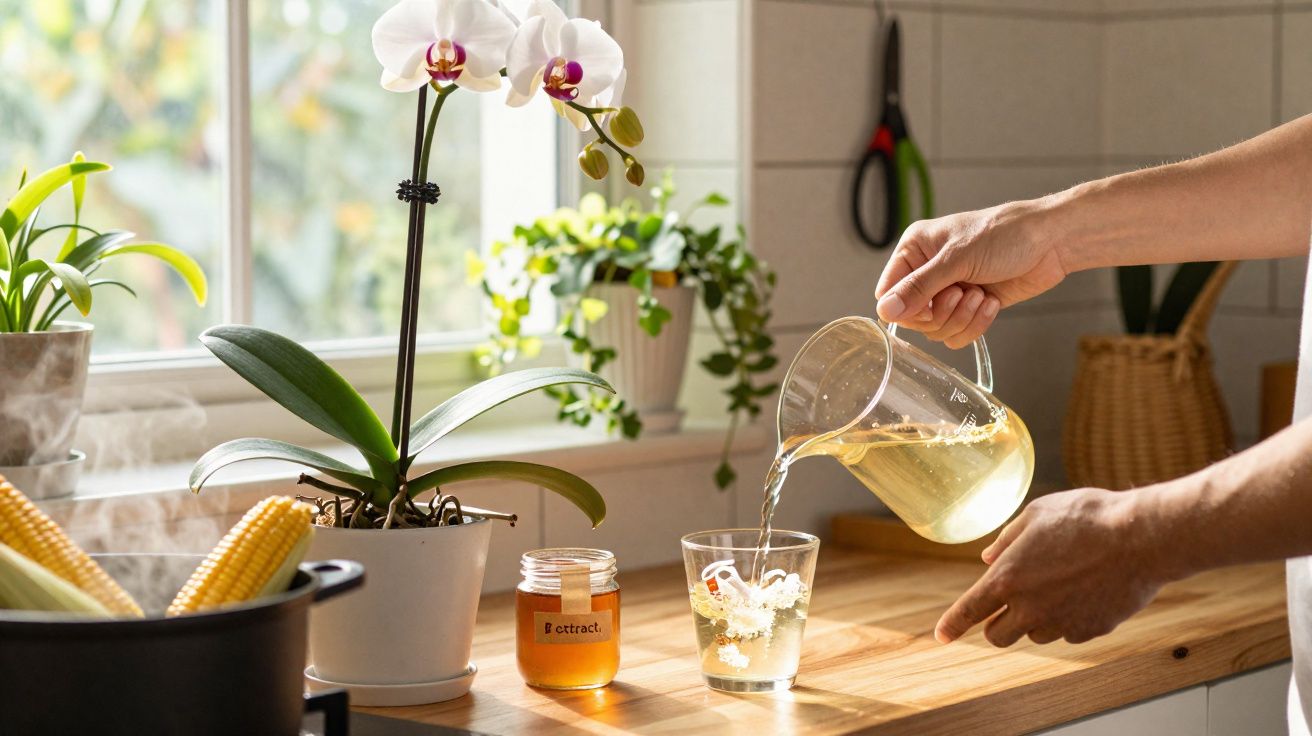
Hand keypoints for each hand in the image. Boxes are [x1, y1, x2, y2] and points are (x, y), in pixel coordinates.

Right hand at [874, 200, 1069, 347]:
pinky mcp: (970, 307)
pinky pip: (958, 334)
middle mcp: (928, 272)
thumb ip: (919, 287)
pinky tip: (991, 302)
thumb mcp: (957, 259)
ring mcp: (949, 291)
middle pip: (913, 318)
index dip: (907, 308)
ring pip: (936, 330)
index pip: (888, 293)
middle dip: (941, 313)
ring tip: (981, 295)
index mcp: (915, 250)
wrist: (1051, 242)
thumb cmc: (1005, 235)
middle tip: (963, 293)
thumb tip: (886, 310)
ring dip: (961, 318)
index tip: (930, 304)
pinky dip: (976, 324)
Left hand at [935, 488, 1169, 646]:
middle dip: (998, 623)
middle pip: (998, 636)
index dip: (952, 625)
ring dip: (1036, 619)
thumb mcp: (1036, 515)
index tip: (942, 636)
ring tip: (1060, 583)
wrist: (1141, 537)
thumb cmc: (1086, 517)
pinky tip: (1085, 590)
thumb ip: (1006, 540)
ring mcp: (1061, 624)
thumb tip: (988, 558)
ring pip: (1035, 635)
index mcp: (1007, 579)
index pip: (968, 611)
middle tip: (1010, 603)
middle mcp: (1030, 609)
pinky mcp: (1090, 631)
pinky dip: (1068, 618)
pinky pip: (1068, 633)